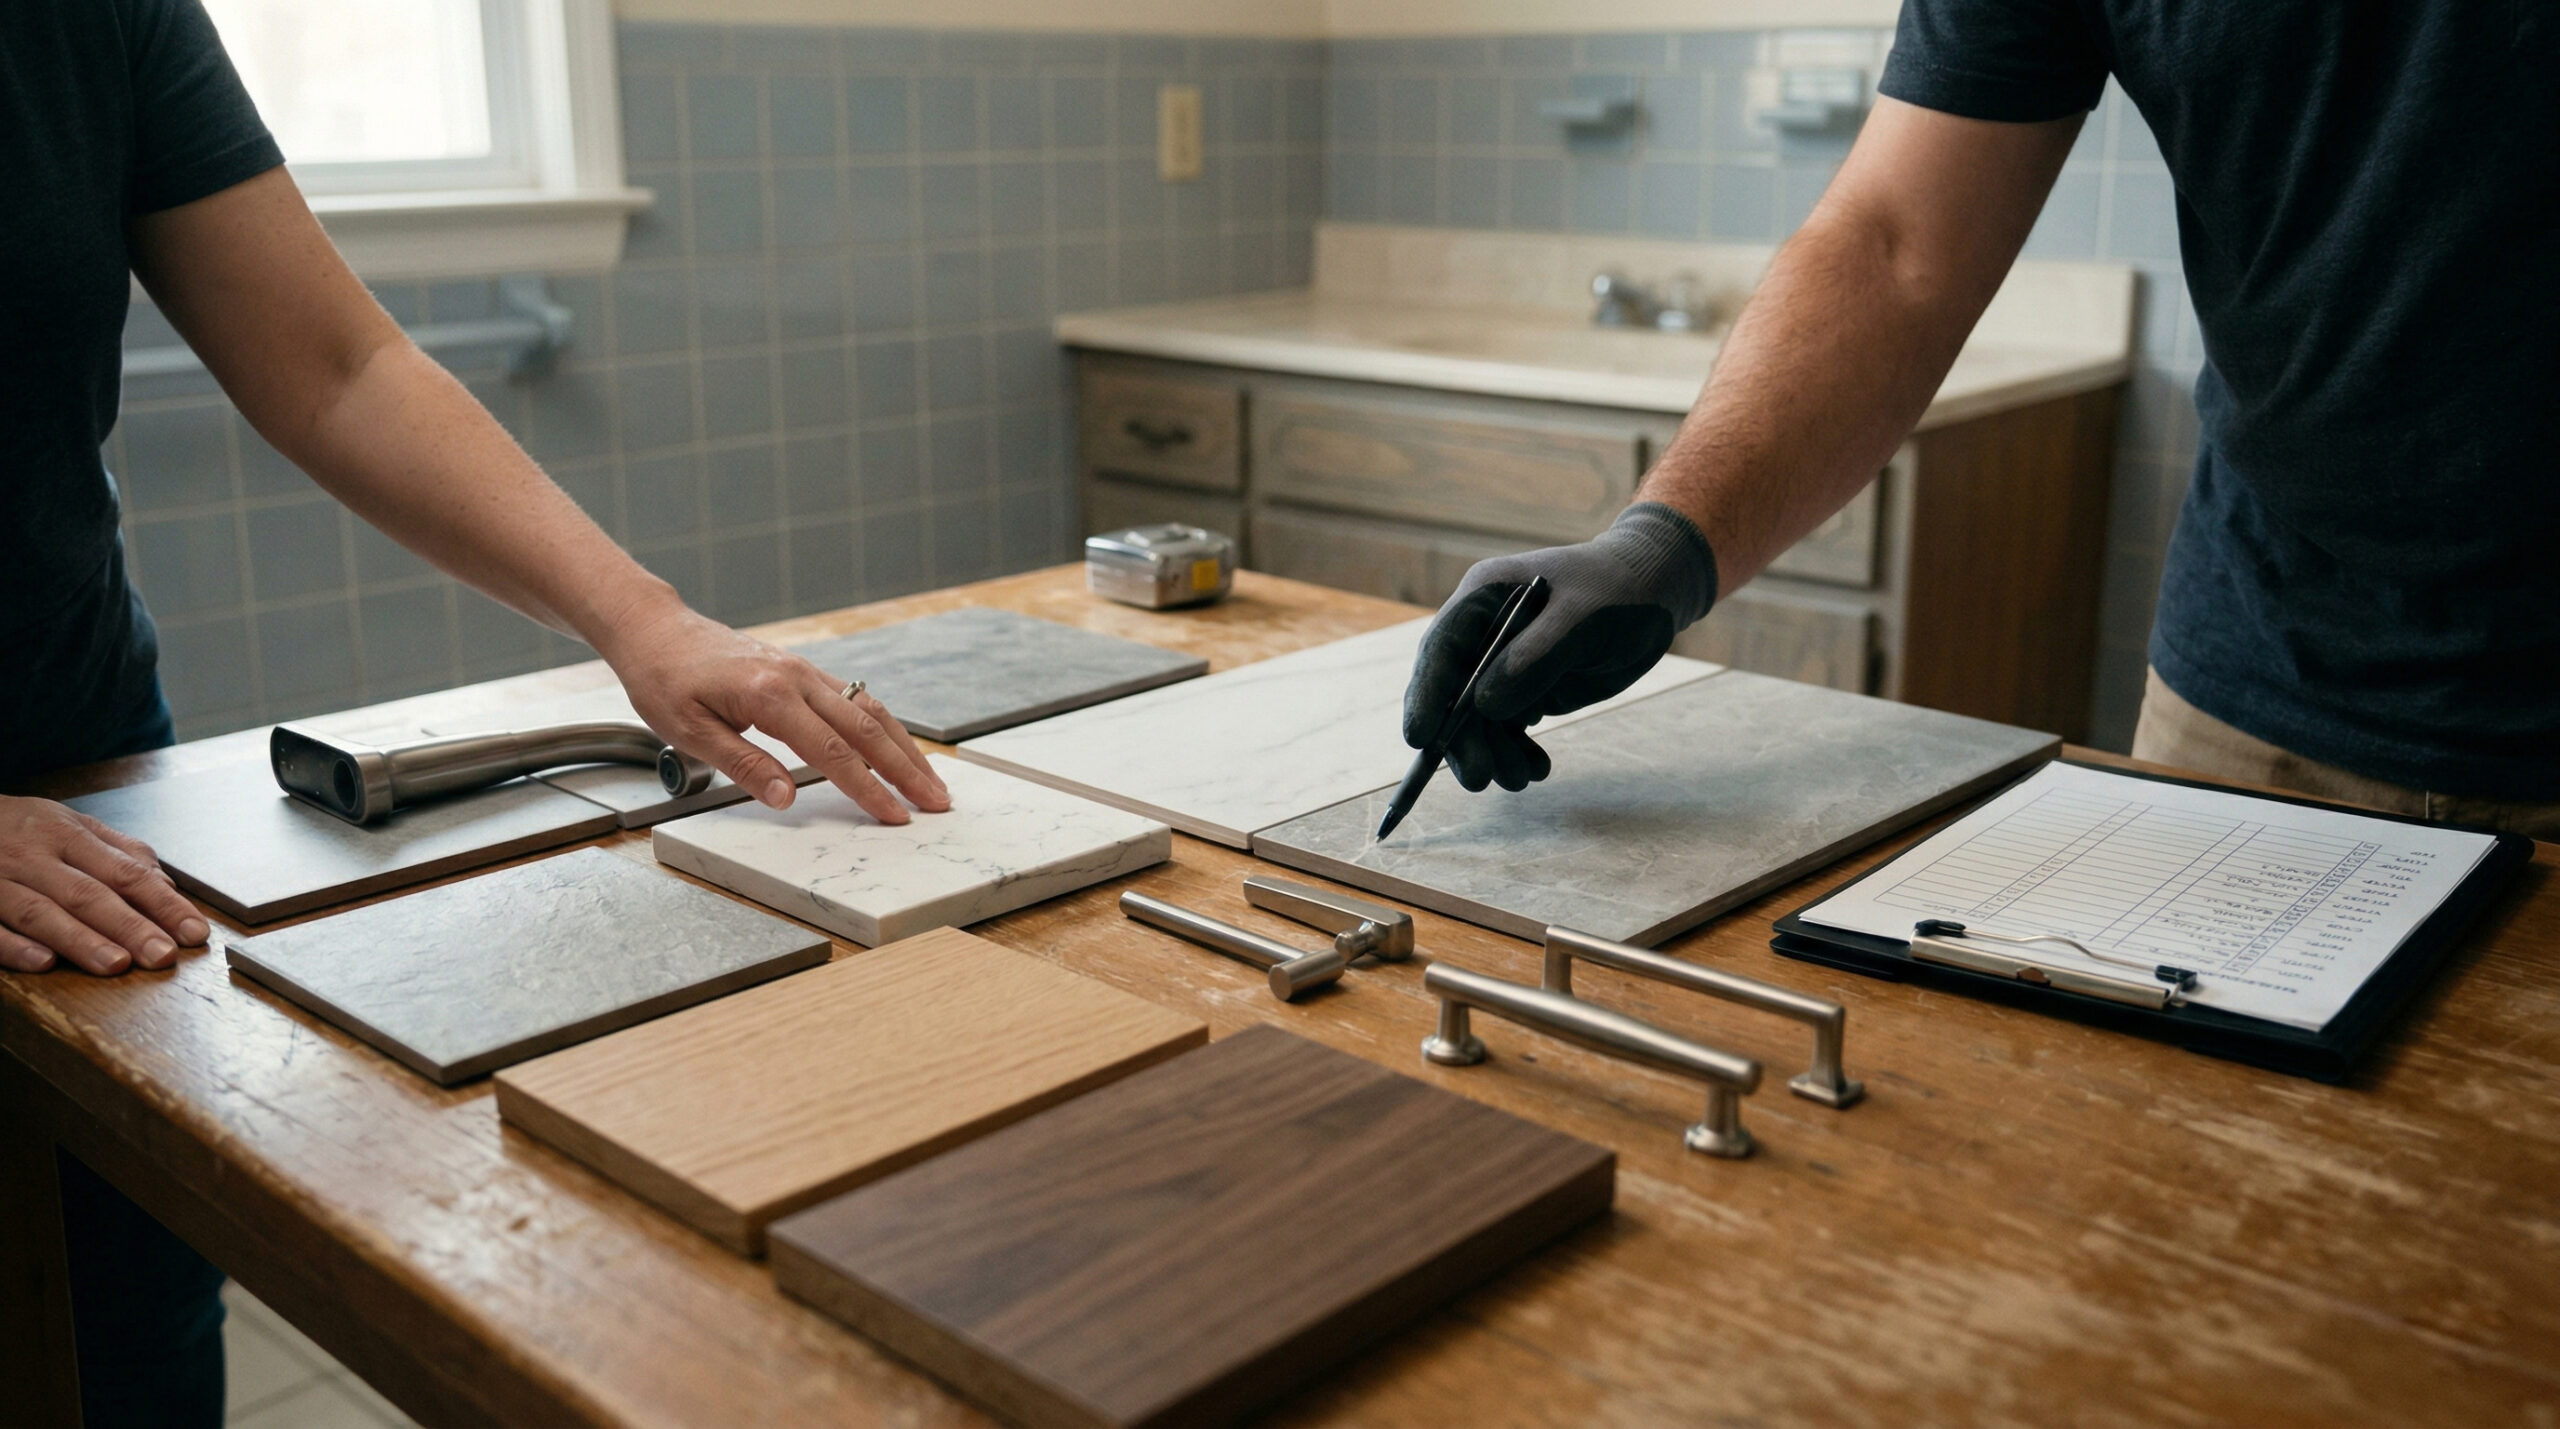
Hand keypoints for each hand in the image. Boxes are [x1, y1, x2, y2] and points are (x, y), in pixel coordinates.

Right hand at [0, 797, 210, 974]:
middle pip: (87, 894)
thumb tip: (167, 886)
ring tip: (115, 964)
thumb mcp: (70, 825)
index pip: (126, 873)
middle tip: (162, 956)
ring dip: (79, 940)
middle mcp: (33, 856)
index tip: (194, 932)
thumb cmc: (18, 826)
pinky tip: (43, 962)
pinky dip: (15, 946)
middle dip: (129, 926)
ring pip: (40, 911)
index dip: (163, 904)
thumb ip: (119, 853)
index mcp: (67, 836)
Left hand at [597, 603, 950, 824]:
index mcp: (770, 696)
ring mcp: (804, 671)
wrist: (655, 630)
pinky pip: (854, 698)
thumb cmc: (664, 680)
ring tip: (930, 779)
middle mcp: (797, 678)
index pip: (833, 751)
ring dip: (904, 746)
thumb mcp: (690, 732)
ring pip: (869, 709)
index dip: (867, 788)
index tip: (894, 815)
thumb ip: (744, 765)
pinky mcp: (803, 670)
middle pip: (867, 728)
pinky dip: (883, 725)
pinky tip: (896, 745)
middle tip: (936, 802)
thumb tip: (786, 797)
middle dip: (906, 769)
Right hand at [1405, 503, 1718, 791]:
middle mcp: (1481, 632)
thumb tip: (1484, 705)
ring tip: (1522, 780)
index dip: (1426, 694)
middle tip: (1480, 779)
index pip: (1441, 648)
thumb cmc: (1617, 592)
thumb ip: (1535, 657)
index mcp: (1483, 598)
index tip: (1420, 738)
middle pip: (1451, 692)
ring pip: (1476, 719)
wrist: (1652, 593)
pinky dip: (1516, 752)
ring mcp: (1499, 662)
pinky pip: (1505, 728)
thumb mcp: (1582, 619)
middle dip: (1461, 739)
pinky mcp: (1522, 687)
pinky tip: (1537, 769)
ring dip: (1492, 753)